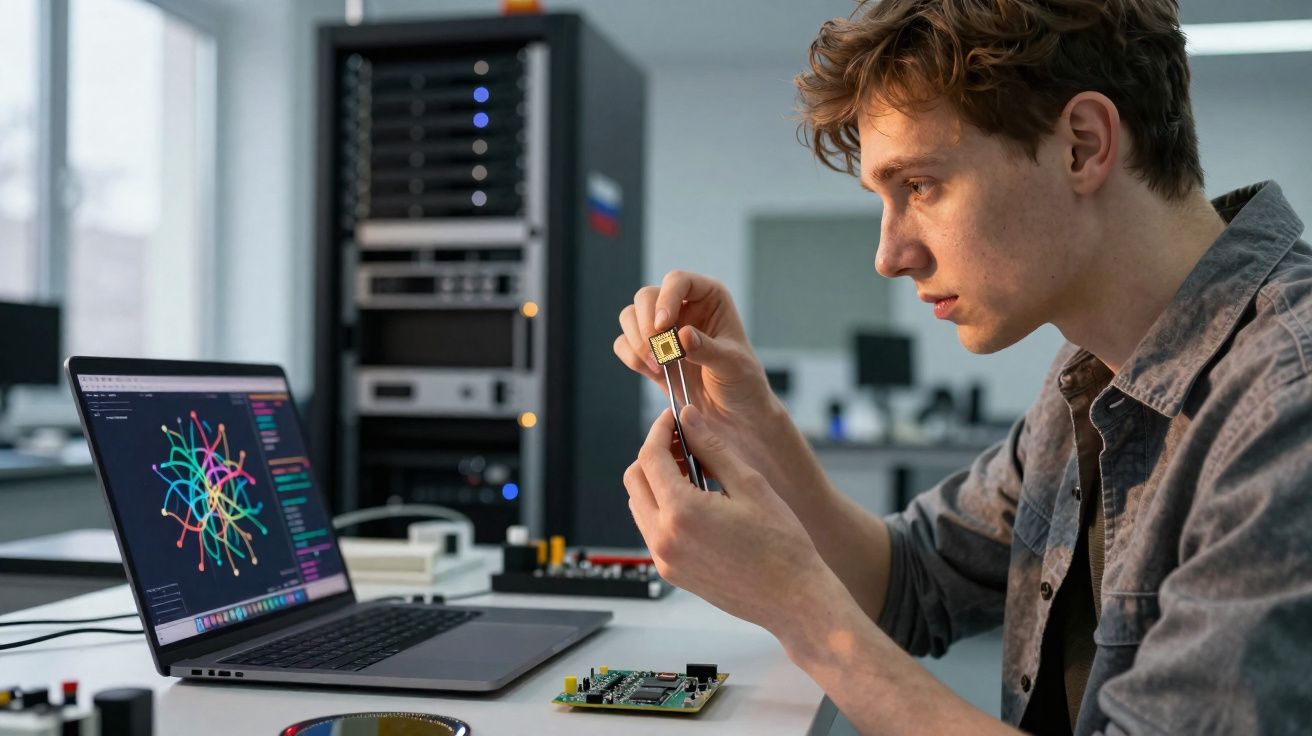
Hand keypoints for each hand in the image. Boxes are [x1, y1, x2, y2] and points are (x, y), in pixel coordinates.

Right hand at [613, 270, 777, 426]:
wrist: (734, 413)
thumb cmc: (742, 381)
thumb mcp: (733, 365)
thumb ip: (709, 350)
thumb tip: (682, 336)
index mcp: (709, 298)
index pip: (678, 281)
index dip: (666, 298)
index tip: (663, 325)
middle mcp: (683, 307)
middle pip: (646, 296)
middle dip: (646, 324)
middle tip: (659, 352)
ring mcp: (664, 330)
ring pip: (630, 316)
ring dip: (637, 341)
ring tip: (659, 366)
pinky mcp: (650, 352)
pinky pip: (624, 343)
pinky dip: (631, 356)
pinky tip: (654, 372)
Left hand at [624, 404, 835, 634]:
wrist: (794, 599)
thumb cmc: (781, 545)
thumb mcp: (749, 484)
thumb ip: (711, 447)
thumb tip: (688, 417)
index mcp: (681, 512)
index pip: (650, 456)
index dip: (659, 430)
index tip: (674, 418)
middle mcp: (663, 538)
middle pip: (634, 479)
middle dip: (654, 453)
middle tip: (684, 441)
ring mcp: (664, 559)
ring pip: (638, 504)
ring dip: (656, 480)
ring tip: (692, 470)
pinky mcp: (672, 572)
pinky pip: (651, 529)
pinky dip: (662, 507)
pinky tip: (695, 499)